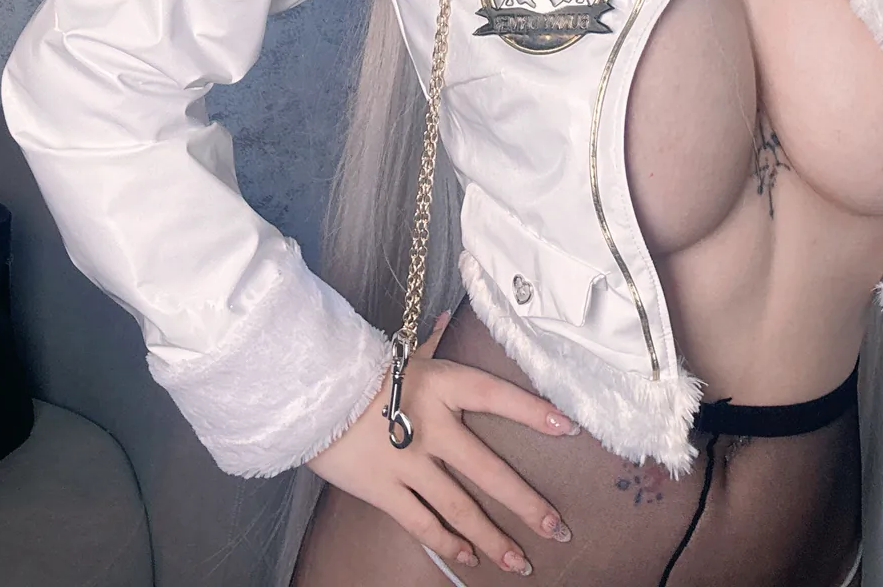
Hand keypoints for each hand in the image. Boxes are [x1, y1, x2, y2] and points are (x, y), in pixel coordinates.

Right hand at [307, 313, 578, 575]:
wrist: (313, 391)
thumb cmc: (366, 371)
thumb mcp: (407, 357)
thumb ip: (433, 345)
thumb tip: (448, 320)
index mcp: (443, 385)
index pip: (498, 396)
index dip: (533, 411)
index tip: (569, 428)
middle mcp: (432, 425)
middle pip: (487, 469)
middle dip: (526, 502)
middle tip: (558, 526)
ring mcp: (409, 461)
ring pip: (459, 507)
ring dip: (493, 537)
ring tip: (522, 562)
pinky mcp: (384, 489)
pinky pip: (422, 522)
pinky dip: (448, 543)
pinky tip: (471, 560)